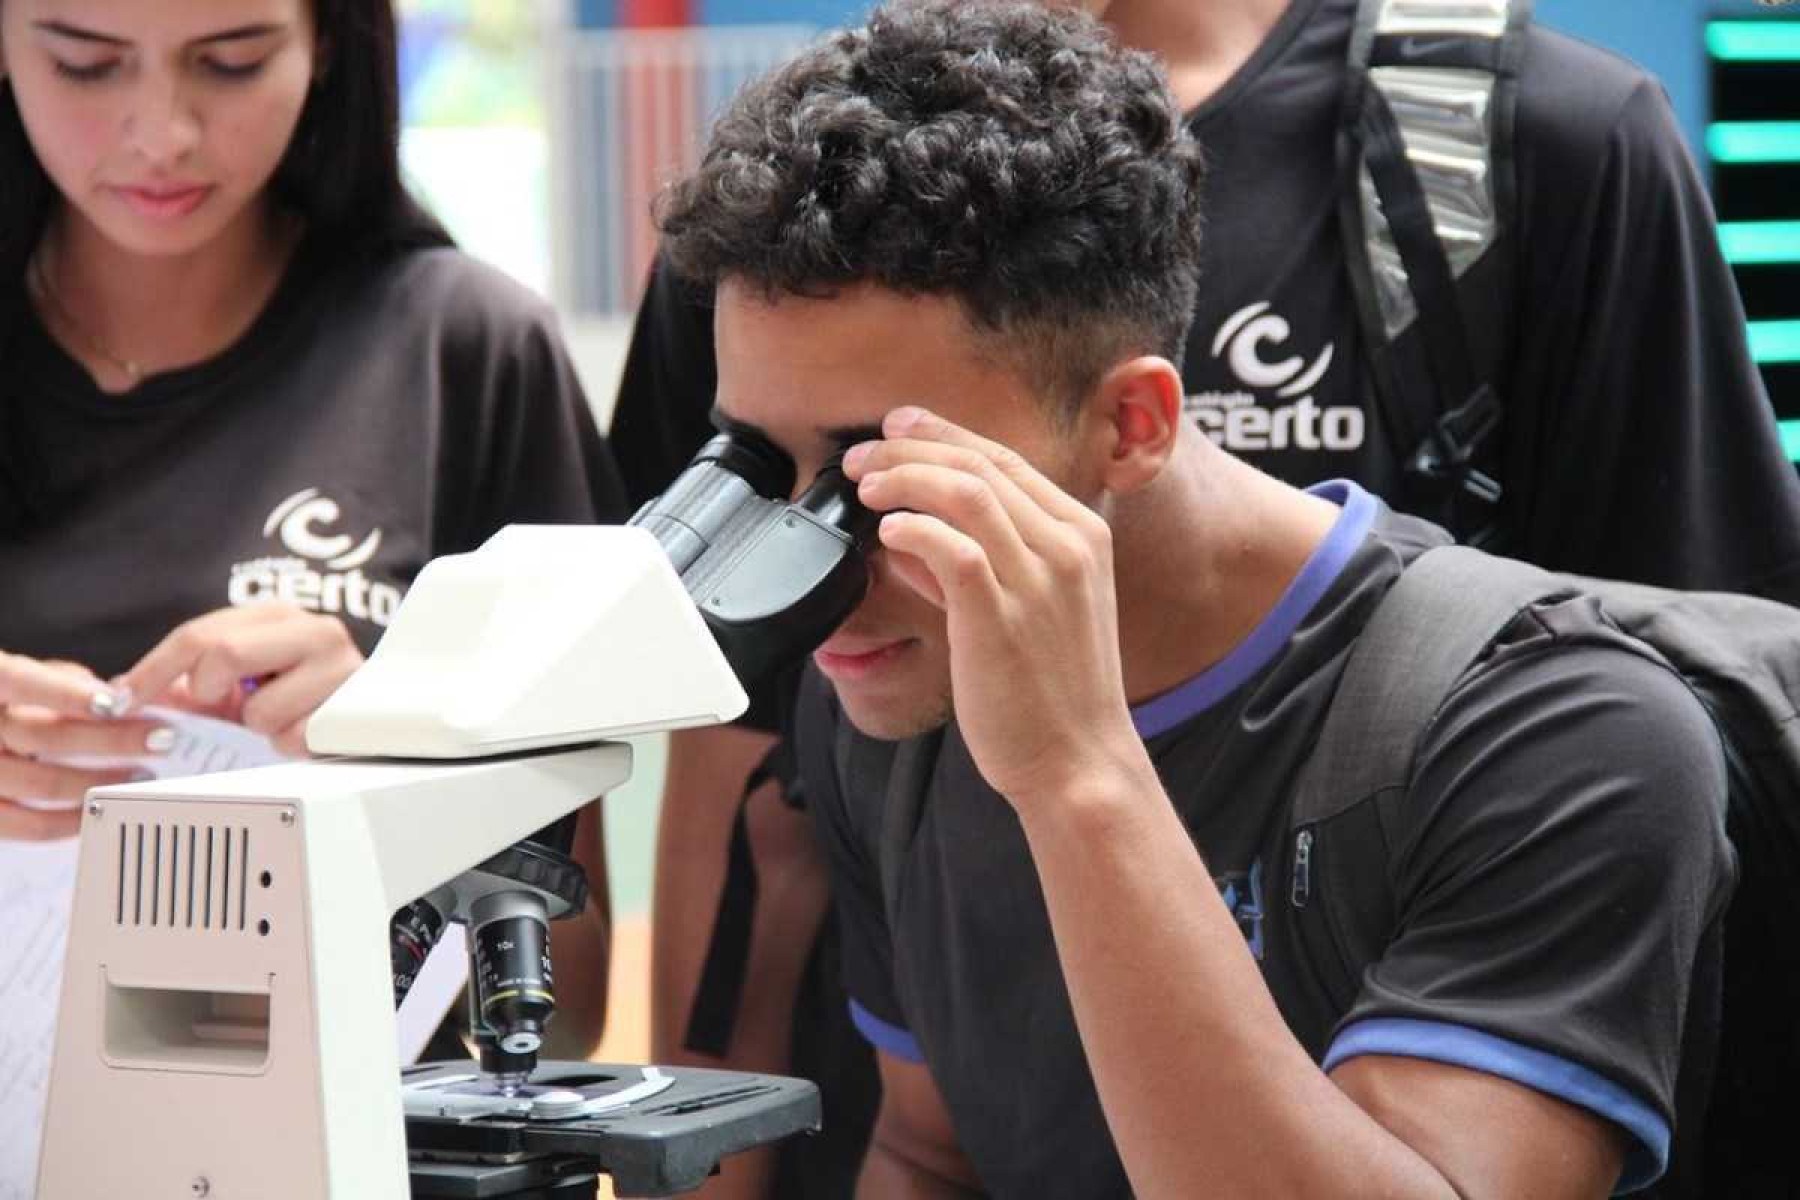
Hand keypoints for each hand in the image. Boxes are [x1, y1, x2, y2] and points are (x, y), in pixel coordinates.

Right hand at [0, 653, 164, 840]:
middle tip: (161, 738)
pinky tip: (106, 807)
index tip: (116, 703)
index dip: (67, 694)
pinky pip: (30, 827)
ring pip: (42, 784)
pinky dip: (74, 819)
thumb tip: (117, 696)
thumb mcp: (24, 677)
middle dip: (110, 739)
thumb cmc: (8, 702)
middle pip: (42, 737)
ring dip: (102, 780)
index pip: (19, 681)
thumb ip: (64, 682)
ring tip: (143, 775)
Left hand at [118, 605, 364, 757]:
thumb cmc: (303, 696)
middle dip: (209, 690)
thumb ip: (187, 683)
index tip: (121, 701)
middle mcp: (314, 629)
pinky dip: (288, 744)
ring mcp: (339, 666)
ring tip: (284, 716)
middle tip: (224, 705)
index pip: (198, 635)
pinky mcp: (352, 708)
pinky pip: (291, 738)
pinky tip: (306, 730)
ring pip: (259, 708)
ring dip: (260, 724)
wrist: (372, 715)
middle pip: (224, 654)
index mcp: (277, 615)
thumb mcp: (240, 683)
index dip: (152, 670)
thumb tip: (123, 691)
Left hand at [842, 406, 1148, 805]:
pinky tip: (886, 532)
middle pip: (979, 464)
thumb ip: (988, 564)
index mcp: (1082, 535)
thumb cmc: (1054, 694)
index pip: (1006, 460)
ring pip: (964, 492)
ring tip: (865, 487)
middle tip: (862, 453)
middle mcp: (1067, 546)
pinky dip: (912, 529)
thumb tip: (915, 534)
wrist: (1079, 762)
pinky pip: (951, 548)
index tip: (899, 427)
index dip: (945, 434)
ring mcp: (1038, 579)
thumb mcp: (1040, 609)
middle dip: (910, 448)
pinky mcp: (1002, 615)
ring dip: (903, 479)